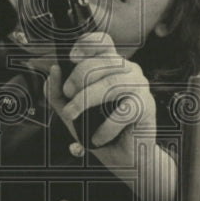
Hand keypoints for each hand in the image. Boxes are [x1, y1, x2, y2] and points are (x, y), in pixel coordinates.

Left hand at [45, 31, 157, 165]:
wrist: (122, 158)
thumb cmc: (97, 130)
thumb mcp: (71, 111)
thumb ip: (57, 93)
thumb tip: (53, 71)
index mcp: (111, 66)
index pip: (103, 42)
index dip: (87, 44)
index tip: (71, 58)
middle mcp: (128, 71)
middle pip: (102, 61)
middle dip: (78, 77)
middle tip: (67, 95)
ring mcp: (139, 86)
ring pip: (111, 83)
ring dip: (86, 99)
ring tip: (72, 114)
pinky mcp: (146, 107)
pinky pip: (123, 111)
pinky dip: (105, 127)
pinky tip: (96, 138)